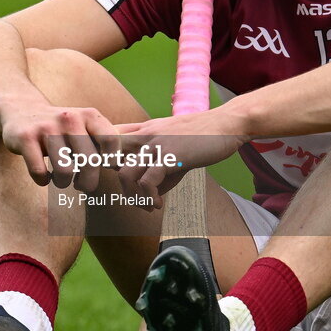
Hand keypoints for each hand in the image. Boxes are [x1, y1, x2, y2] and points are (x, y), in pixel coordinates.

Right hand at [0, 103, 120, 191]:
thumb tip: (139, 167)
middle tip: (84, 185)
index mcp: (89, 115)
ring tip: (61, 179)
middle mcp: (69, 118)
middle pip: (90, 163)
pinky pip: (39, 172)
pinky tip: (43, 177)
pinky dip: (43, 181)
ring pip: (64, 171)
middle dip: (88, 182)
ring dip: (63, 183)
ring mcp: (46, 128)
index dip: (111, 163)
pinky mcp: (24, 138)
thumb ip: (106, 142)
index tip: (106, 171)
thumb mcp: (85, 125)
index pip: (111, 144)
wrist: (20, 109)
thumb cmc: (62, 127)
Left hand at [115, 111, 245, 207]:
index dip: (103, 160)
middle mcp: (144, 135)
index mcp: (143, 130)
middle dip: (110, 180)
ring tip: (146, 206)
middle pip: (108, 158)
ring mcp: (156, 144)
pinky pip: (147, 181)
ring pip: (125, 174)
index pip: (108, 140)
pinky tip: (158, 205)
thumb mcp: (175, 151)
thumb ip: (159, 171)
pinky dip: (149, 198)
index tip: (117, 180)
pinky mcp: (170, 156)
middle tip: (129, 198)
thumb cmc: (202, 138)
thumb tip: (150, 197)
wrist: (227, 124)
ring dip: (132, 197)